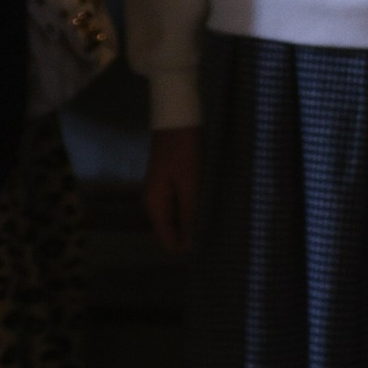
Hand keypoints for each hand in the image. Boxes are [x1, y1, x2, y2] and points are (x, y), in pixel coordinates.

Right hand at [145, 124, 201, 256]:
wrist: (176, 120)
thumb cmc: (183, 152)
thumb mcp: (190, 185)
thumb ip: (189, 216)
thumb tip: (188, 247)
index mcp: (154, 206)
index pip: (167, 241)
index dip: (186, 246)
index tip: (208, 242)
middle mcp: (152, 203)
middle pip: (170, 231)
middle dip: (190, 233)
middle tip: (214, 228)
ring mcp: (159, 193)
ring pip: (175, 219)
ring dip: (191, 219)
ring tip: (212, 216)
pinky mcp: (167, 184)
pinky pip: (178, 205)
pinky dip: (190, 207)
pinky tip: (205, 202)